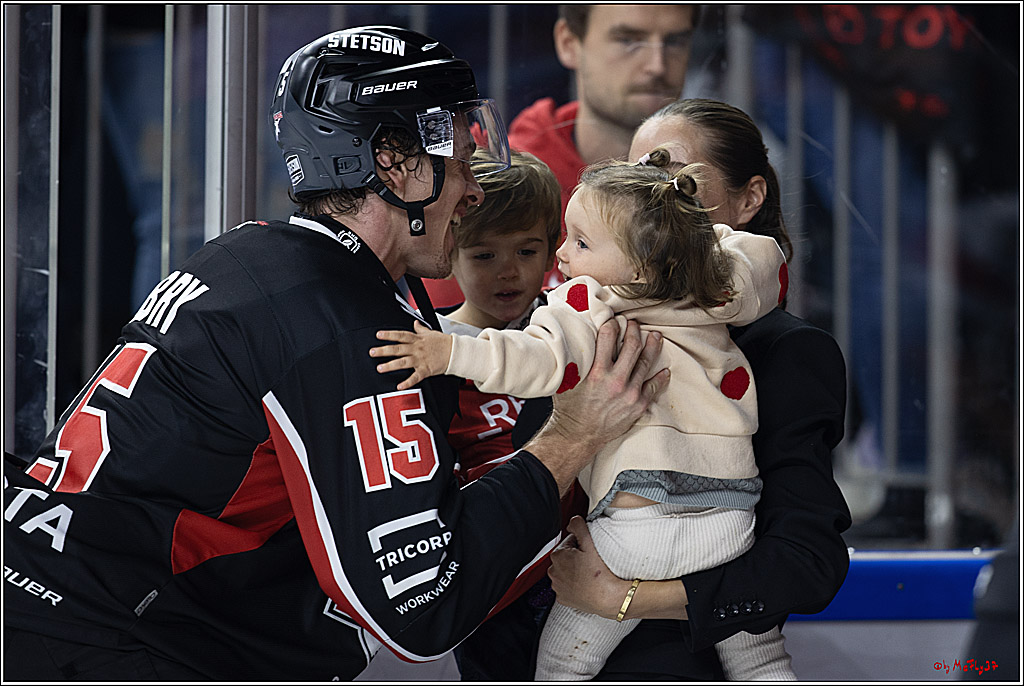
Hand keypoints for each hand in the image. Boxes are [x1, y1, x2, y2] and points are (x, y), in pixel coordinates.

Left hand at [370, 320, 452, 390]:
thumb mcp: (431, 332)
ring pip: (403, 362)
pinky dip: (407, 382)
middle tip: (372, 352)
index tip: (378, 335)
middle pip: (398, 349)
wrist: (456, 352)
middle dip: (384, 351)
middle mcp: (417, 349)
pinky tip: (399, 386)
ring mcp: (421, 360)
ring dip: (390, 365)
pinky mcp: (426, 370)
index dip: (389, 335)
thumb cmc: (443, 343)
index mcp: (417, 339)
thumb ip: (420, 329)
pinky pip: (415, 377)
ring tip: (379, 368)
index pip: (400, 335)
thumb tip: (414, 322)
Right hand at [523, 319, 668, 493]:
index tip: (613, 320)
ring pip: (645, 363)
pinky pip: (653, 387)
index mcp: (596, 372)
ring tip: (655, 336)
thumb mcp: (566, 380)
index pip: (608, 337)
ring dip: (651, 347)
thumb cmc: (569, 408)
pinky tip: (665, 370)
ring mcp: (630, 394)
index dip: (611, 324)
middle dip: (634, 331)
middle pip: (632, 347)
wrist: (578, 436)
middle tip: (634, 324)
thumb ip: (574, 361)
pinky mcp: (638, 406)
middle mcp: (615, 381)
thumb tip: (574, 340)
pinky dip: (660, 378)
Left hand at [550, 516, 689, 620]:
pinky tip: (585, 584)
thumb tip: (572, 520)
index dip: (581, 545)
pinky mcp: (562, 599)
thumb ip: (579, 526)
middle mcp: (553, 571)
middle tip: (591, 562)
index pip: (569, 543)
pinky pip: (566, 588)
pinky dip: (574, 585)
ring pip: (565, 573)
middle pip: (566, 558)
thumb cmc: (599, 572)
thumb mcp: (590, 543)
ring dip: (574, 571)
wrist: (608, 598)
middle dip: (576, 558)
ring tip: (589, 573)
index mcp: (558, 556)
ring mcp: (557, 586)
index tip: (590, 551)